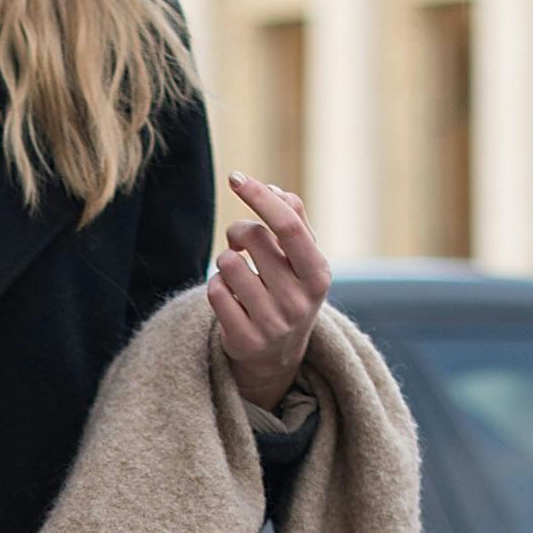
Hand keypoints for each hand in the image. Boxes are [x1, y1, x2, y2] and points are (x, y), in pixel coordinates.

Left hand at [209, 172, 329, 412]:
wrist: (278, 356)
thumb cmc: (289, 291)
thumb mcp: (302, 260)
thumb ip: (294, 221)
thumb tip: (276, 192)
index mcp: (318, 275)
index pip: (288, 226)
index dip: (260, 197)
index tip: (236, 177)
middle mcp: (299, 302)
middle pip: (254, 238)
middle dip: (238, 230)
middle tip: (238, 240)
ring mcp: (272, 324)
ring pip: (228, 264)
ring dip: (224, 261)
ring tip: (236, 273)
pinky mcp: (244, 340)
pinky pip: (214, 291)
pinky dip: (215, 285)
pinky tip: (228, 295)